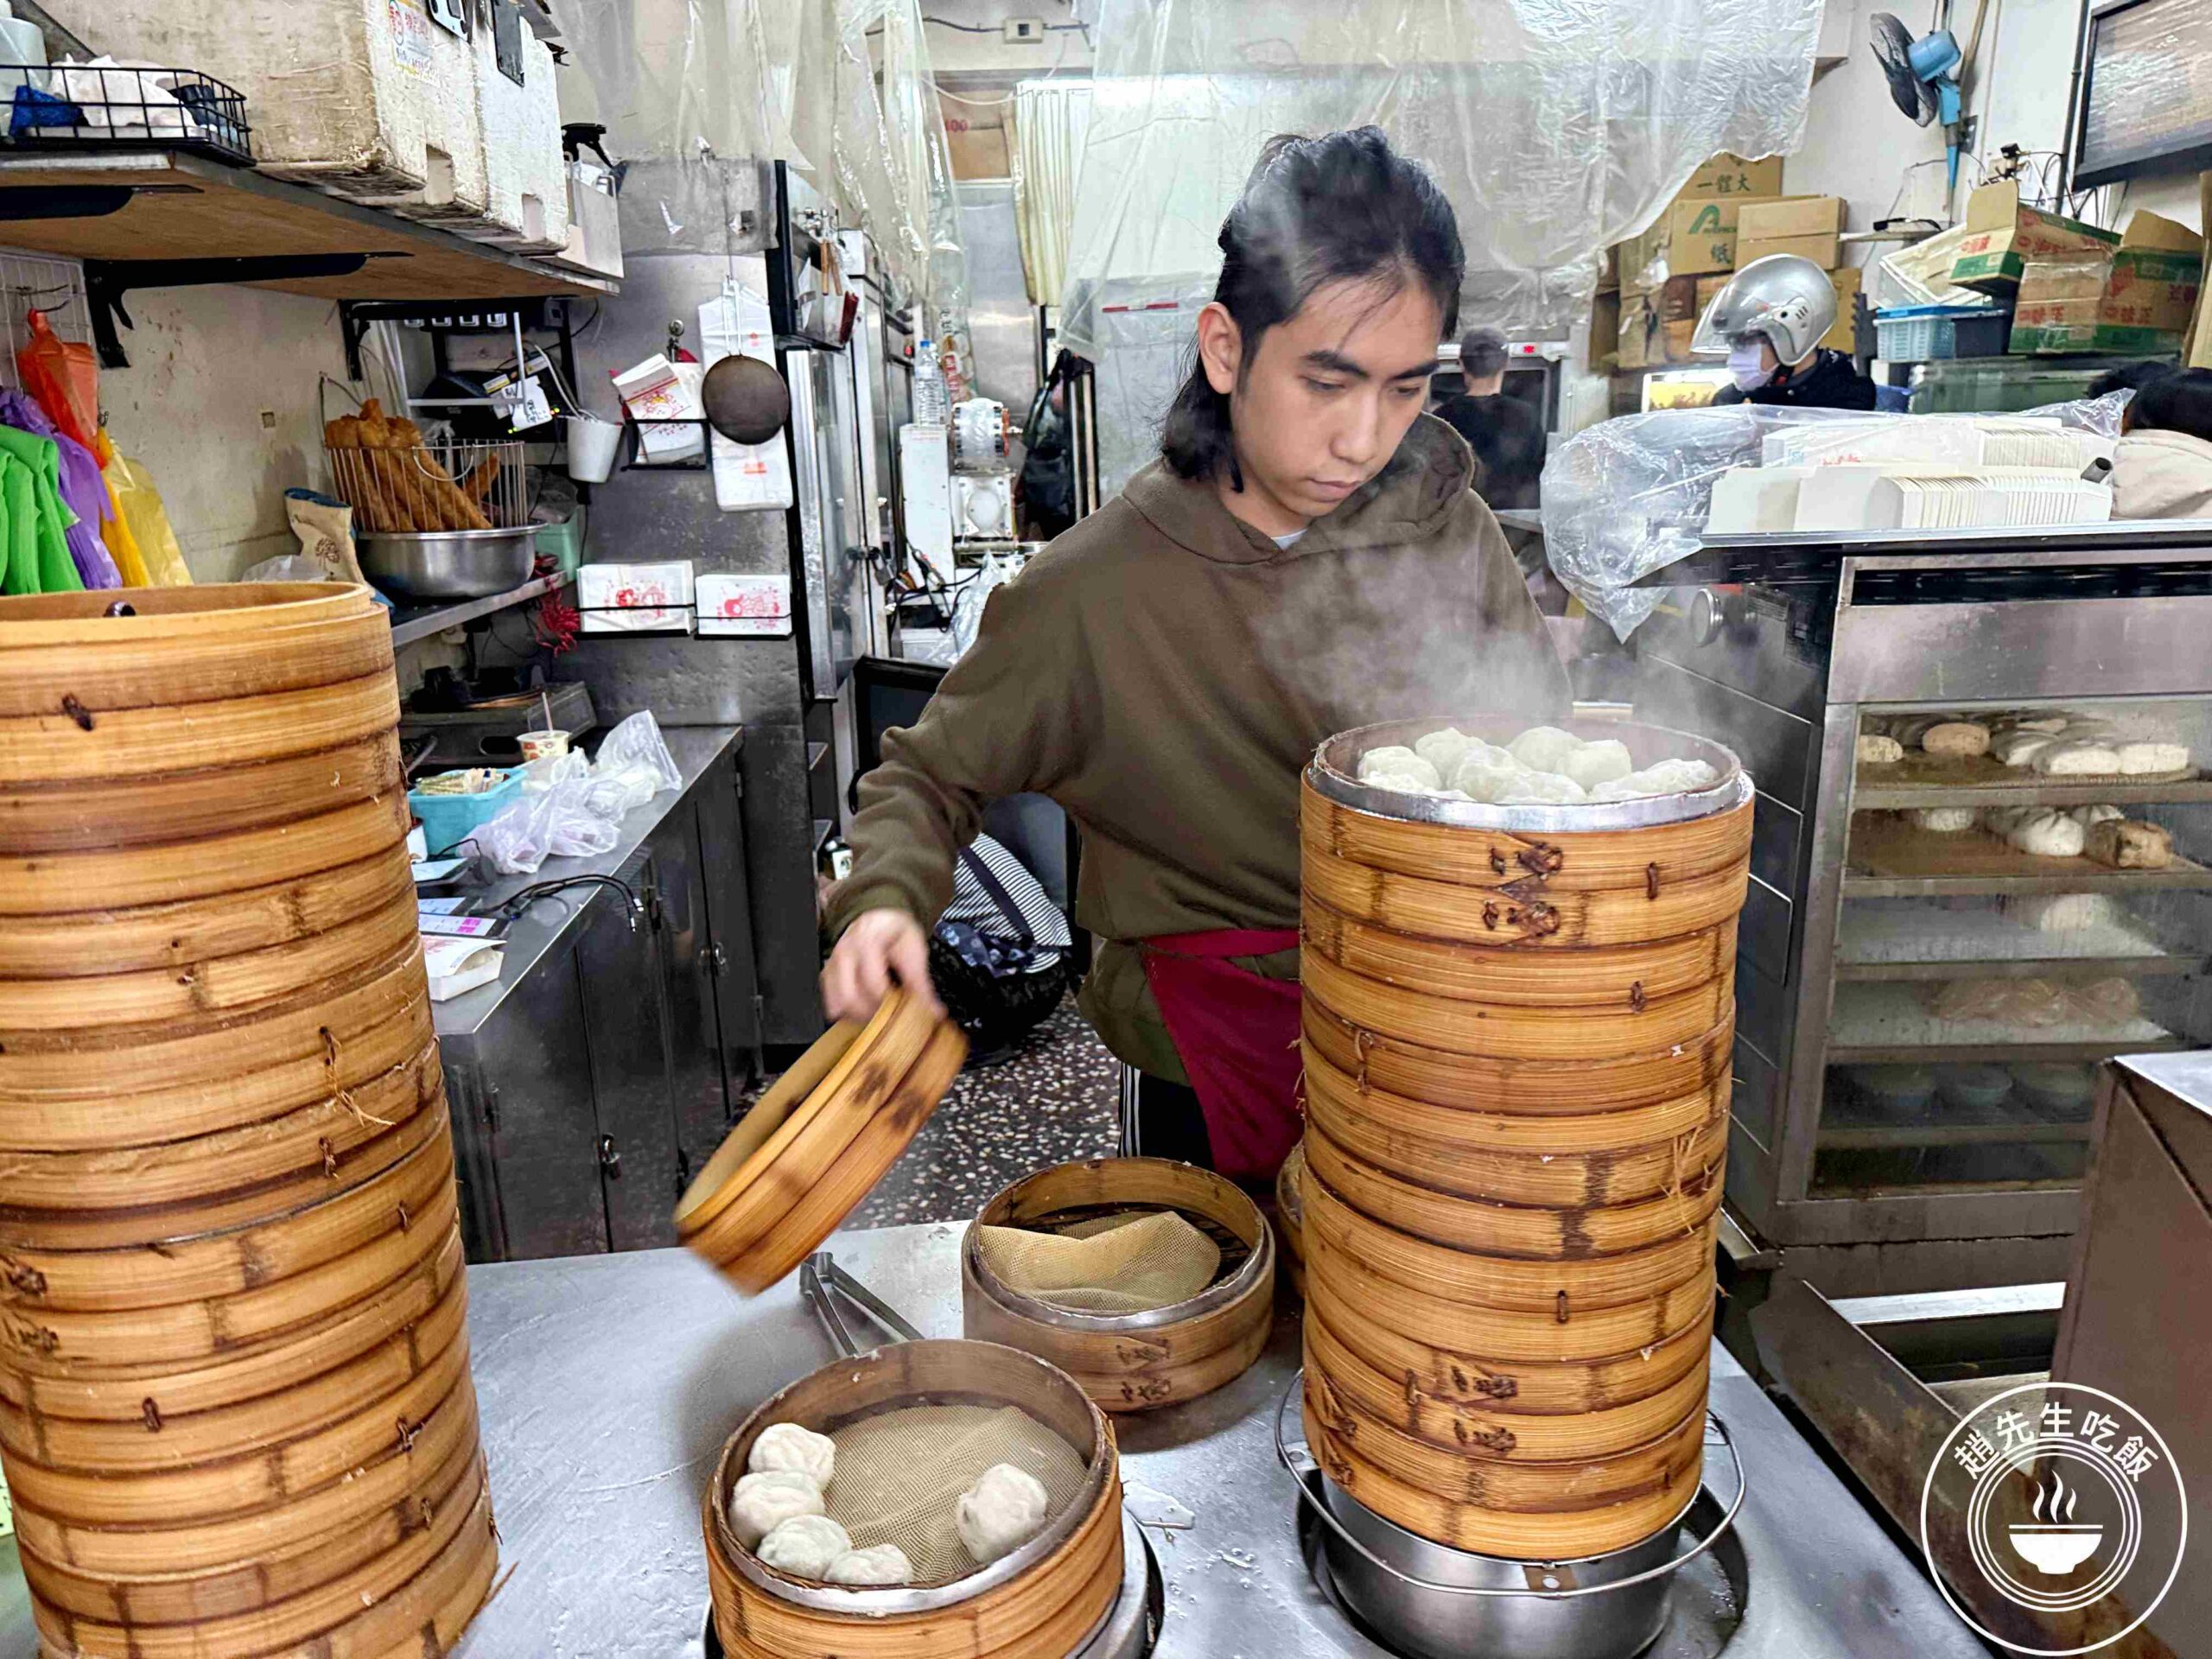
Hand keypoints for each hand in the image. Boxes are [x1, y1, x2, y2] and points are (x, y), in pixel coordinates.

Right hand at [821, 908, 941, 1022]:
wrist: (879, 920)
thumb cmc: (895, 933)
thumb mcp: (914, 950)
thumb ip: (921, 982)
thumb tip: (934, 1011)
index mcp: (866, 942)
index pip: (873, 982)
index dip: (889, 1002)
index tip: (904, 1012)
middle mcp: (844, 953)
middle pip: (850, 997)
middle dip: (872, 1013)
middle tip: (891, 1016)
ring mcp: (832, 965)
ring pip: (838, 1004)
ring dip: (858, 1016)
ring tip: (879, 1013)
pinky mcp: (827, 976)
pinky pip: (831, 1003)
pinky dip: (847, 1013)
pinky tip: (864, 1010)